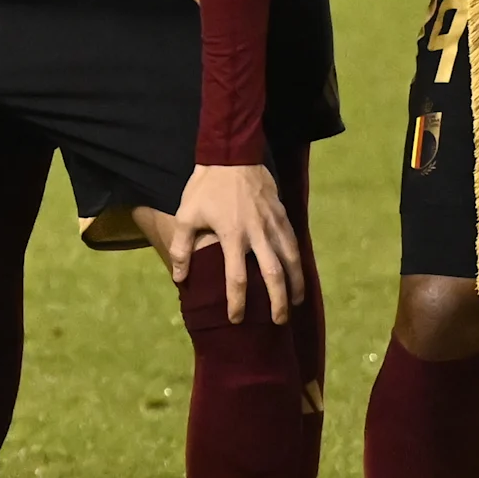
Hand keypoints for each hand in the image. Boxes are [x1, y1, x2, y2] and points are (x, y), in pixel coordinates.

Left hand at [165, 161, 305, 323]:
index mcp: (232, 236)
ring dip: (295, 285)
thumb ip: (182, 248)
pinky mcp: (283, 215)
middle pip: (273, 275)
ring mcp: (273, 224)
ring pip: (291, 261)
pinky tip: (298, 274)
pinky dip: (298, 262)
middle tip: (278, 322)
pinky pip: (294, 244)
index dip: (237, 302)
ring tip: (295, 303)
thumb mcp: (186, 215)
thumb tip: (180, 278)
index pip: (236, 278)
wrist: (232, 155)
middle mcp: (257, 234)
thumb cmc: (206, 187)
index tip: (236, 319)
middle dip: (277, 302)